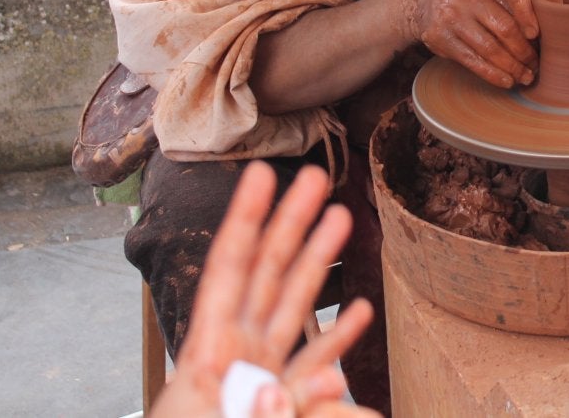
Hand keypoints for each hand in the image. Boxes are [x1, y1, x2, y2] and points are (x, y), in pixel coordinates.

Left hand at [149, 162, 377, 417]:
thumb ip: (260, 416)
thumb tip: (297, 389)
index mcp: (207, 360)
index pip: (228, 273)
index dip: (245, 220)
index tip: (260, 175)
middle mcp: (235, 361)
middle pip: (267, 276)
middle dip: (290, 224)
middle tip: (313, 177)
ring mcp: (261, 384)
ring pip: (295, 310)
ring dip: (318, 264)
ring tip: (342, 220)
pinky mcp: (282, 411)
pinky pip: (314, 368)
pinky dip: (338, 340)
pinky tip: (361, 314)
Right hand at [404, 0, 536, 87]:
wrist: (420, 2)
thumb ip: (506, 1)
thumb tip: (541, 27)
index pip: (515, 8)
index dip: (531, 28)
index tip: (542, 43)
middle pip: (505, 30)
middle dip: (525, 52)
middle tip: (536, 66)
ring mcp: (454, 20)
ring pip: (490, 49)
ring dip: (511, 68)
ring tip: (525, 78)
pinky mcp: (442, 40)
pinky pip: (472, 61)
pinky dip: (492, 74)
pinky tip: (506, 82)